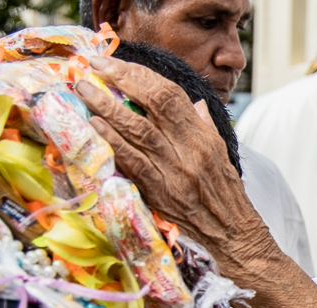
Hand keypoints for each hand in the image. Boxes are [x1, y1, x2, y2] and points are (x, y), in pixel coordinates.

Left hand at [73, 56, 279, 276]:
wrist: (233, 234)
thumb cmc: (224, 194)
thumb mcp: (220, 153)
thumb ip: (202, 126)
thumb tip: (191, 102)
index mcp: (202, 135)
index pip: (170, 94)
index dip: (140, 74)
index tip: (115, 64)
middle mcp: (189, 148)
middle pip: (152, 104)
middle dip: (120, 80)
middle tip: (92, 67)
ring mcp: (174, 170)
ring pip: (138, 129)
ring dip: (107, 107)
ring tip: (84, 90)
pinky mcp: (161, 193)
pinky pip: (133, 162)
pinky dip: (112, 142)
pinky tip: (94, 126)